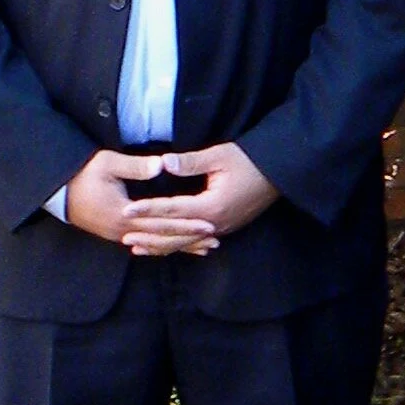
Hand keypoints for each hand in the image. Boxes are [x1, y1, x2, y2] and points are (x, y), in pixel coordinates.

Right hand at [62, 149, 217, 256]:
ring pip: (156, 245)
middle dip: (190, 239)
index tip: (209, 224)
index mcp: (123, 214)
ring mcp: (119, 236)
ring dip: (181, 246)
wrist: (56, 192)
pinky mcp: (117, 235)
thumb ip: (136, 166)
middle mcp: (123, 231)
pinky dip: (165, 246)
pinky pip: (146, 244)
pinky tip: (178, 247)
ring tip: (205, 248)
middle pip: (163, 238)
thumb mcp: (107, 164)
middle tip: (215, 239)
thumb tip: (162, 165)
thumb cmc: (81, 174)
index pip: (162, 223)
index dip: (187, 224)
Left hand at [127, 141, 279, 249]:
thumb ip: (190, 162)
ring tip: (139, 248)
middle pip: (176, 235)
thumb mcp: (219, 156)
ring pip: (186, 243)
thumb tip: (163, 163)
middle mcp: (215, 223)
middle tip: (124, 238)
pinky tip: (168, 247)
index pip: (172, 211)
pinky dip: (180, 245)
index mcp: (211, 206)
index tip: (126, 209)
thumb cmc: (250, 161)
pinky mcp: (227, 227)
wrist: (280, 174)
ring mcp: (222, 228)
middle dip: (150, 236)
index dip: (148, 210)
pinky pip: (197, 241)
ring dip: (161, 246)